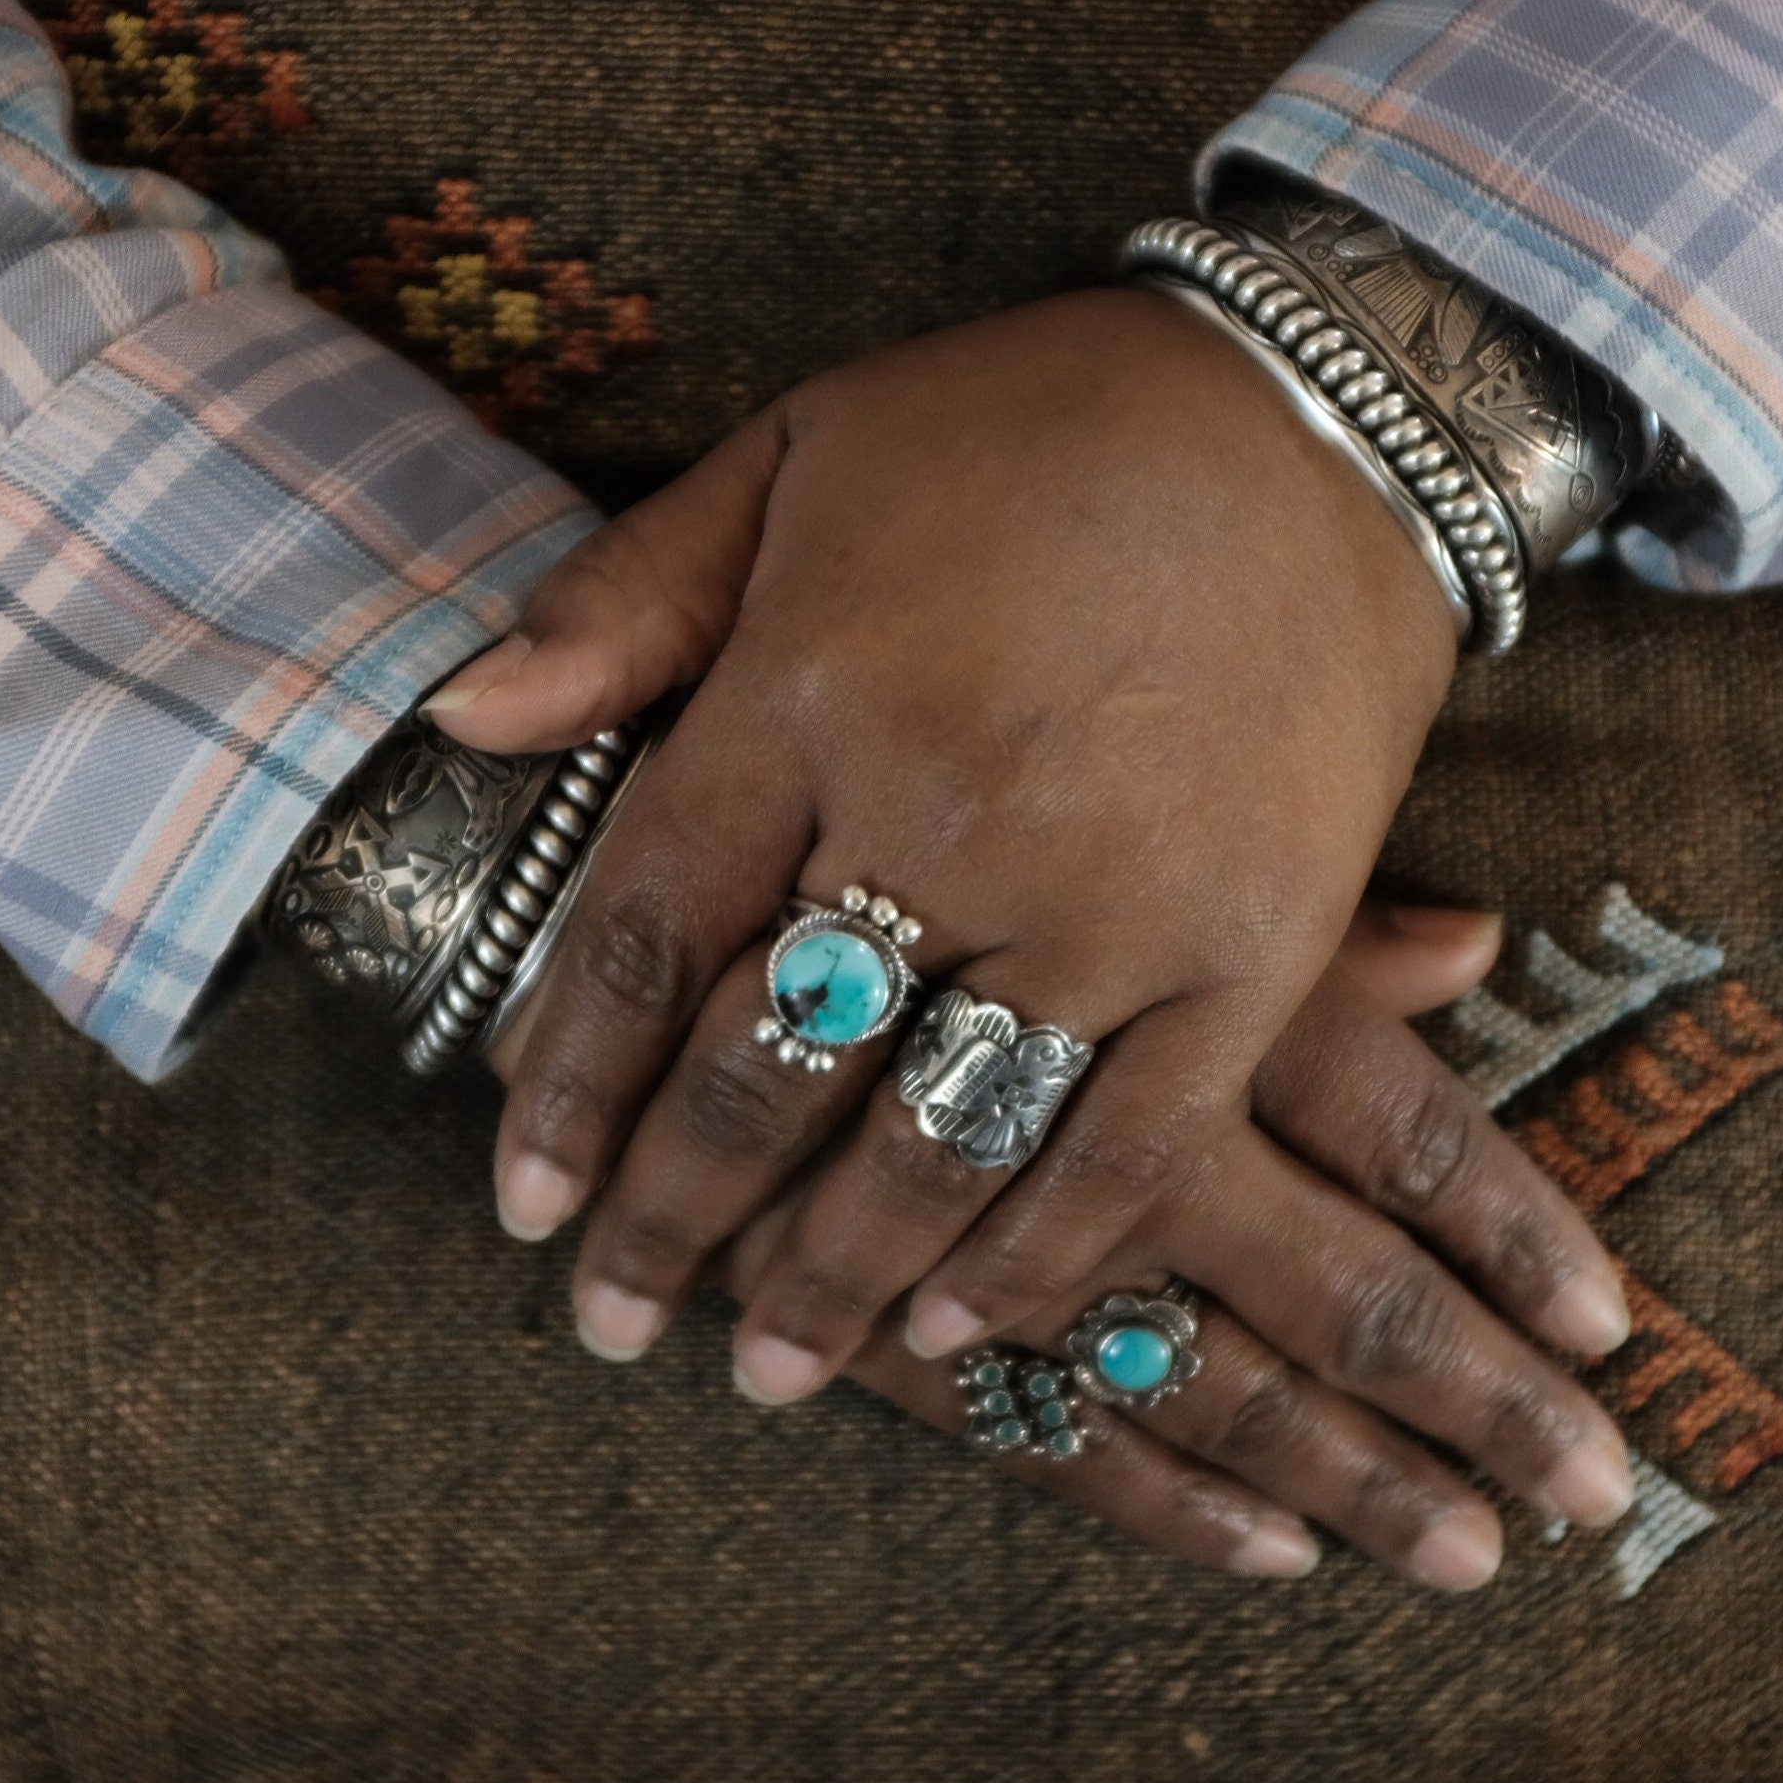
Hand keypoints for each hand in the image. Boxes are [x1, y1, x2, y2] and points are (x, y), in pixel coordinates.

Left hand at [441, 288, 1512, 1411]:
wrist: (1323, 415)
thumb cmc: (1030, 426)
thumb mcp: (794, 455)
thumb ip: (623, 599)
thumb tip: (458, 724)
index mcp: (813, 688)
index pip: (649, 933)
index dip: (571, 1086)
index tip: (523, 1207)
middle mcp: (946, 812)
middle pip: (772, 1068)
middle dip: (676, 1219)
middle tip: (613, 1326)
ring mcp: (1111, 895)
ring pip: (935, 1139)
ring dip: (835, 1276)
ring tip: (765, 1367)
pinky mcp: (1253, 949)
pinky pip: (1128, 1146)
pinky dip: (1037, 1254)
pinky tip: (959, 1325)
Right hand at [490, 897, 1635, 1582]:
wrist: (553, 836)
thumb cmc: (829, 764)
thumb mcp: (1112, 789)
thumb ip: (1264, 827)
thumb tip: (1474, 938)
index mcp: (1169, 950)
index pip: (1391, 1124)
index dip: (1511, 1230)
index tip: (1620, 1331)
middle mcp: (1093, 1101)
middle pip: (1324, 1280)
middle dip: (1467, 1398)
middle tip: (1595, 1503)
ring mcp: (978, 1224)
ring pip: (1196, 1374)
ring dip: (1345, 1474)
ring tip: (1475, 1559)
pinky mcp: (874, 1306)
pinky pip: (1035, 1426)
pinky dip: (1152, 1494)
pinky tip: (1262, 1556)